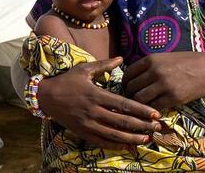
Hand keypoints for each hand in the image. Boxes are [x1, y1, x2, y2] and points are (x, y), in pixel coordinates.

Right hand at [37, 56, 161, 147]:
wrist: (46, 96)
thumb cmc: (66, 80)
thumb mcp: (84, 69)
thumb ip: (104, 65)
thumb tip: (121, 58)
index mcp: (96, 95)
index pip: (124, 104)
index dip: (141, 110)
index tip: (155, 113)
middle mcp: (93, 111)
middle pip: (123, 121)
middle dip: (142, 125)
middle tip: (158, 127)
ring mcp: (88, 124)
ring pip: (114, 134)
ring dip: (133, 137)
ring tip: (147, 138)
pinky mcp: (83, 133)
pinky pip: (102, 142)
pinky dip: (116, 145)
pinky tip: (128, 145)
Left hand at [122, 52, 204, 110]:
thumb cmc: (189, 62)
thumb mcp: (165, 57)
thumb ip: (150, 65)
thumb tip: (134, 77)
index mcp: (151, 59)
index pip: (128, 73)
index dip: (126, 83)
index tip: (129, 87)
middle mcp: (155, 71)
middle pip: (131, 87)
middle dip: (130, 94)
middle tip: (135, 99)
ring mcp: (164, 85)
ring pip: (139, 99)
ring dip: (139, 104)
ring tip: (144, 105)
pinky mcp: (174, 98)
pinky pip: (154, 107)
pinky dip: (152, 110)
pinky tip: (155, 109)